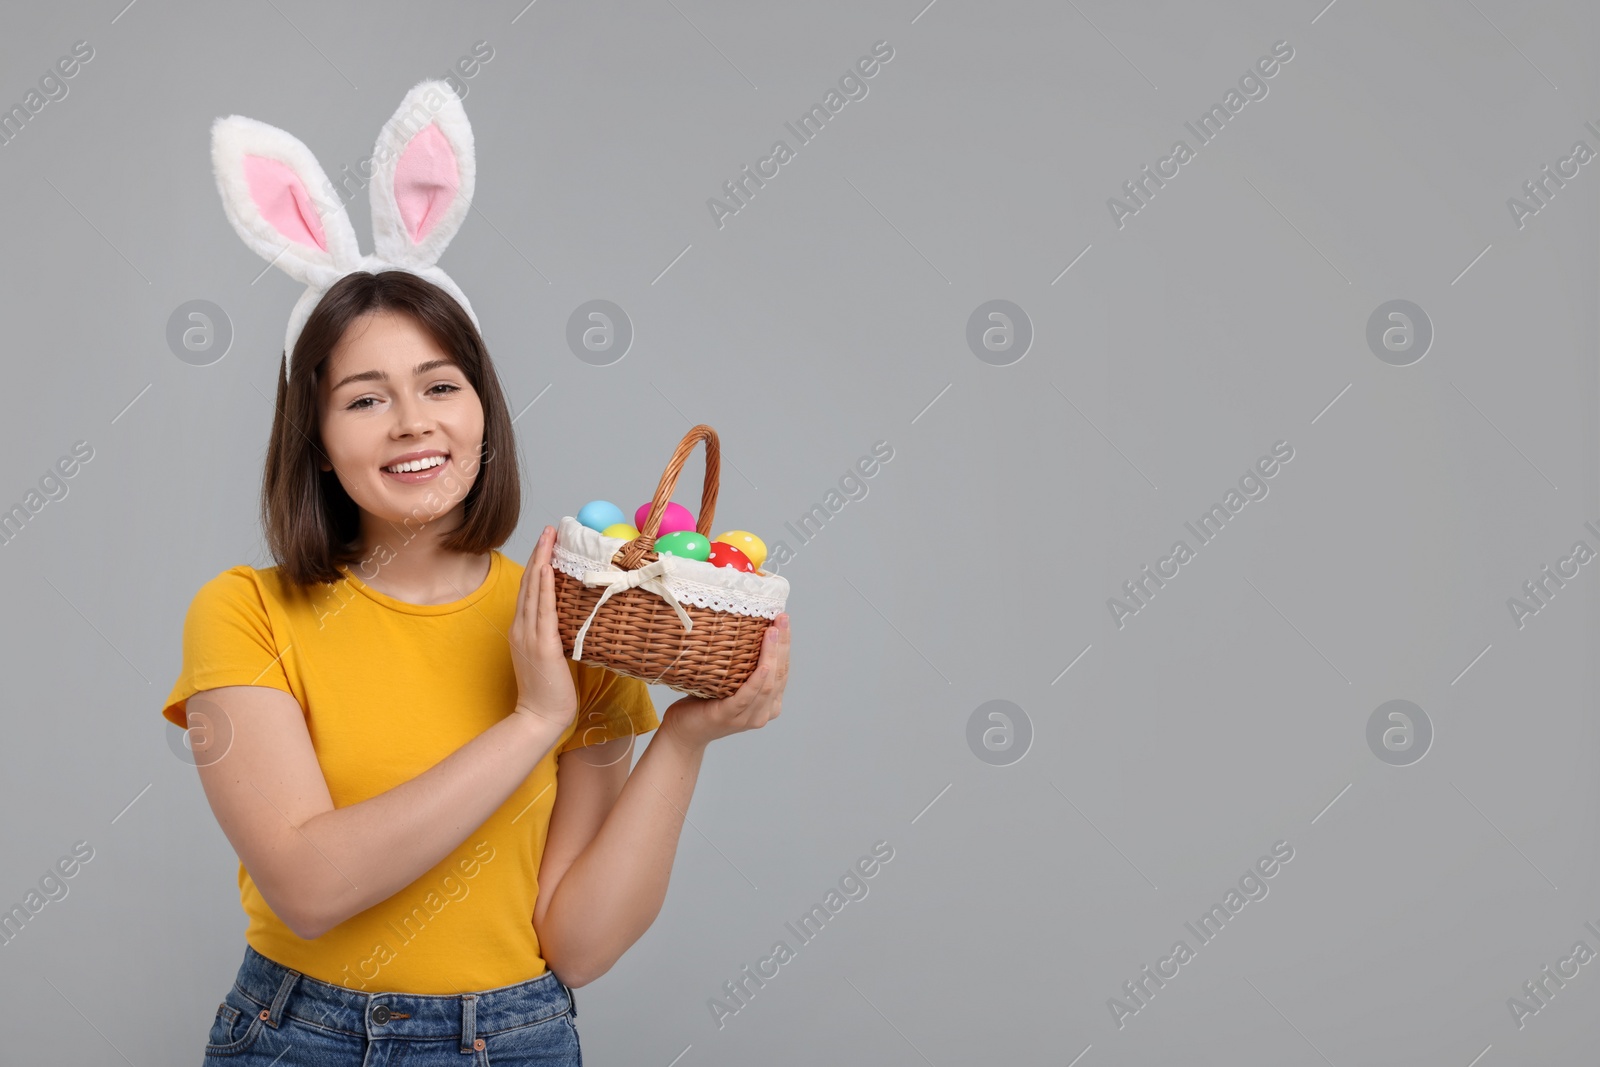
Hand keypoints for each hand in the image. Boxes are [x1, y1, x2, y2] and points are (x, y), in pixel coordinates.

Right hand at [509, 525, 578, 729]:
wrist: (538, 718)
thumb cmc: (549, 692)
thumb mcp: (550, 656)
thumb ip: (555, 636)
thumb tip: (574, 620)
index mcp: (523, 630)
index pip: (529, 590)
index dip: (536, 564)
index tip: (547, 543)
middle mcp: (522, 628)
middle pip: (528, 583)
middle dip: (539, 554)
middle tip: (549, 530)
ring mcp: (529, 635)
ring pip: (533, 591)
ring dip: (541, 561)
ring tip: (549, 538)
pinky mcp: (542, 645)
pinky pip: (542, 611)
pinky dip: (543, 588)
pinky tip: (546, 569)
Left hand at [659, 614, 789, 749]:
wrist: (683, 733)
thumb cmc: (704, 703)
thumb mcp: (729, 682)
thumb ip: (741, 666)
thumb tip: (743, 626)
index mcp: (768, 704)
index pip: (782, 671)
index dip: (785, 645)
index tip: (783, 619)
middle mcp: (763, 713)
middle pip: (779, 675)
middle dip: (783, 645)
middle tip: (782, 618)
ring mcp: (747, 717)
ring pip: (767, 684)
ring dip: (772, 656)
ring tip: (772, 631)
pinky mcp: (729, 716)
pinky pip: (747, 697)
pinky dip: (757, 681)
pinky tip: (763, 666)